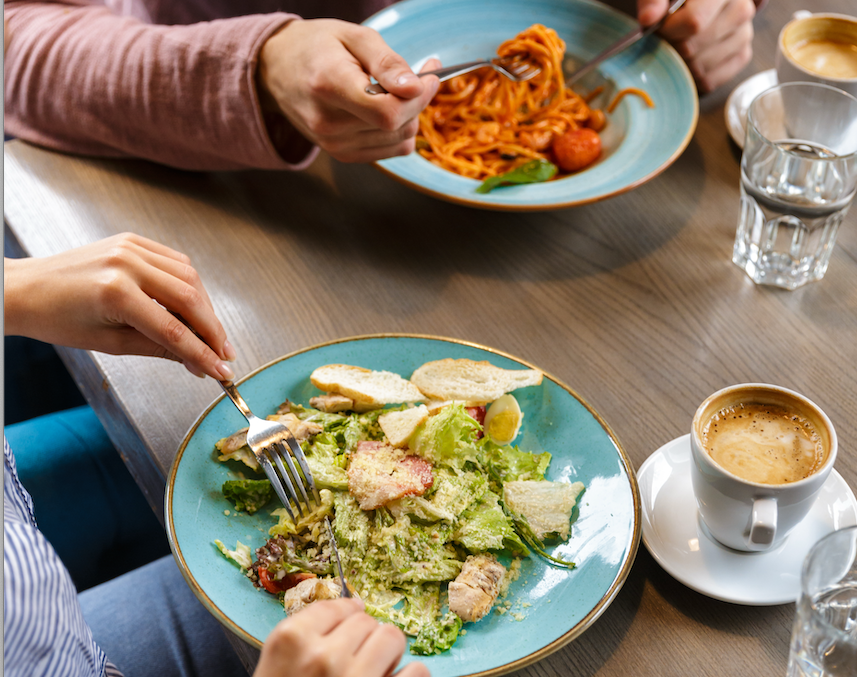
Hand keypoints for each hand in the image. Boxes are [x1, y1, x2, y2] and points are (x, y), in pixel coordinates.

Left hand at [3, 233, 235, 379]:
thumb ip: (158, 349)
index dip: (203, 354)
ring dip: (206, 308)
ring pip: (190, 277)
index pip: (174, 330)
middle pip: (190, 299)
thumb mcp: (109, 343)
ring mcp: (131, 247)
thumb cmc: (56, 319)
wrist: (25, 289)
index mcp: (116, 293)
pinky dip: (191, 284)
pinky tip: (194, 306)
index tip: (221, 371)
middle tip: (225, 354)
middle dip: (213, 330)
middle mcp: (127, 263)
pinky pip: (176, 261)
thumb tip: (196, 361)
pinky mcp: (133, 240)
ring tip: (210, 334)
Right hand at [253, 598, 429, 676]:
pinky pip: (417, 670)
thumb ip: (307, 635)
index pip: (337, 606)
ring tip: (374, 673)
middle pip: (365, 620)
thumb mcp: (277, 667)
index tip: (344, 635)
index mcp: (290, 642)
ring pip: (392, 636)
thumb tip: (354, 604)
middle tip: (354, 663)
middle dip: (364, 639)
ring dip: (388, 654)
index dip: (344, 620)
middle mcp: (323, 656)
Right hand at [257, 18, 439, 162]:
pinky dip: (398, 130)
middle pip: (398, 125)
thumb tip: (416, 88)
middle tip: (413, 75)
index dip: (419, 96)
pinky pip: (392, 150)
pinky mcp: (342, 155)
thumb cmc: (316, 47)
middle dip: (416, 100)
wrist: (277, 71)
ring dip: (408, 114)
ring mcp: (334, 145)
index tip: (429, 75)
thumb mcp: (353, 36)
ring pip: (401, 139)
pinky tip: (384, 108)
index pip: (388, 111)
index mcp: (329, 87)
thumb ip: (387, 62)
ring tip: (391, 90)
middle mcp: (329, 123)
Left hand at [638, 0, 755, 92]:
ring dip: (680, 64)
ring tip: (676, 48)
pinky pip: (709, 81)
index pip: (693, 22)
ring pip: (700, 67)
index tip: (659, 29)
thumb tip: (648, 18)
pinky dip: (692, 77)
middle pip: (693, 48)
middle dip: (671, 48)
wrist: (696, 5)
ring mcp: (744, 34)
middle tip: (665, 40)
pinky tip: (687, 62)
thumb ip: (653, 1)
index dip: (669, 32)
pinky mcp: (742, 55)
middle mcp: (740, 9)